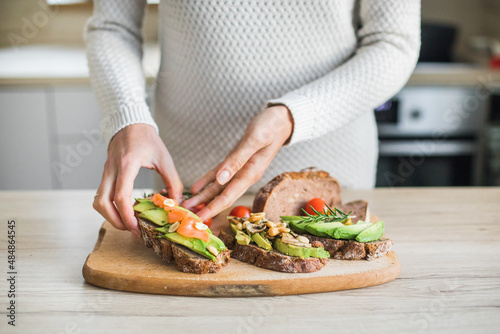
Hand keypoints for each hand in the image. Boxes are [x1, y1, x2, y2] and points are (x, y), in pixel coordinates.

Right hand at [93, 124, 182, 236]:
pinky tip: (124, 210)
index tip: (137, 227)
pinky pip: (101, 195)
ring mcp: (105, 171)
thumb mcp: (165, 159)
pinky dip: (110, 207)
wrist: (131, 123)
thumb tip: (177, 203)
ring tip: (127, 222)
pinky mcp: (105, 174)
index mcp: (127, 164)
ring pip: (98, 201)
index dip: (127, 215)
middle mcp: (112, 169)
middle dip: (115, 221)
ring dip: (109, 216)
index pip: (120, 196)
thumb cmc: (148, 139)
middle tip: (132, 229)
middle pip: (102, 203)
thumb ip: (173, 182)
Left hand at [182, 105, 293, 220]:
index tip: (200, 218)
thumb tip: (221, 180)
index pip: (229, 196)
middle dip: (206, 207)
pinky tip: (195, 188)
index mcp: (251, 173)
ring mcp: (239, 169)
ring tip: (187, 204)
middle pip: (223, 196)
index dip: (214, 208)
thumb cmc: (270, 127)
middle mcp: (245, 175)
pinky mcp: (235, 161)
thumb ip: (238, 160)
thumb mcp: (255, 140)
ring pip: (218, 187)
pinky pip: (218, 175)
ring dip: (203, 197)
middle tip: (188, 216)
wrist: (281, 120)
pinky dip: (206, 182)